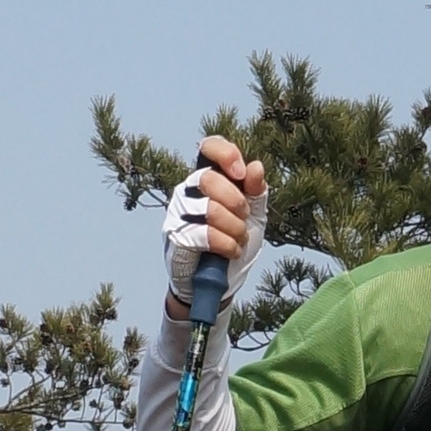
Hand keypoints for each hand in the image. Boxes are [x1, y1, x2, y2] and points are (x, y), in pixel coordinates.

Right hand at [163, 134, 267, 315]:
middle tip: (244, 218)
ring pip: (209, 209)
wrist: (221, 282)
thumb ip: (256, 191)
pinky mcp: (174, 237)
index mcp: (209, 179)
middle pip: (209, 179)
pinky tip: (231, 252)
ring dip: (234, 228)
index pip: (208, 148)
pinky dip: (225, 245)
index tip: (242, 173)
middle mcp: (189, 191)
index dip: (226, 154)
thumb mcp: (254, 216)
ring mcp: (178, 214)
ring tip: (239, 239)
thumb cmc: (234, 243)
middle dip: (236, 202)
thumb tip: (256, 166)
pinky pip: (203, 234)